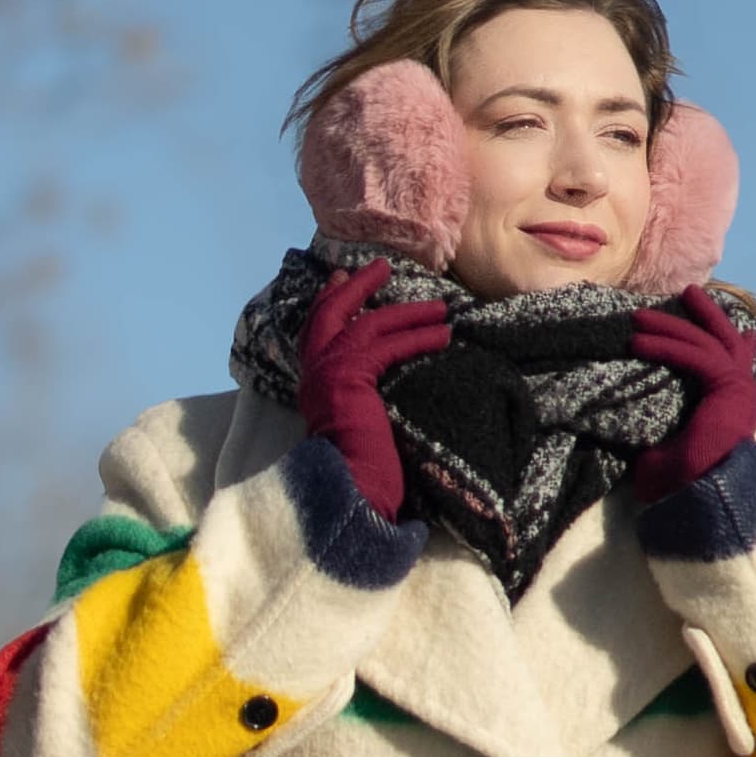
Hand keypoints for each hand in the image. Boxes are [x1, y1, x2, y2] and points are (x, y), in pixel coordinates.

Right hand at [294, 258, 453, 518]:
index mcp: (312, 385)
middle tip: (379, 267)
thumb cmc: (359, 469)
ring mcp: (328, 373)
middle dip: (355, 287)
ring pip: (367, 324)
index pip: (316, 331)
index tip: (340, 278)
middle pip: (330, 314)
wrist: (350, 489)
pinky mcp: (350, 377)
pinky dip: (418, 337)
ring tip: (438, 306)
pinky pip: (388, 346)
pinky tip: (443, 335)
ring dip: (405, 312)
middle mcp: (314, 374)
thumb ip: (357, 397)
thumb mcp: (355, 422)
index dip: (330, 301)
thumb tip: (376, 386)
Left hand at [629, 289, 755, 495]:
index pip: (737, 363)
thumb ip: (669, 426)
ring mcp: (740, 389)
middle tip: (689, 293)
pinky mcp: (728, 388)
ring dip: (674, 324)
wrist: (710, 498)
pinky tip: (637, 340)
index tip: (731, 324)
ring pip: (706, 342)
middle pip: (726, 341)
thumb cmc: (689, 484)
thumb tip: (639, 422)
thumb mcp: (674, 447)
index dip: (732, 339)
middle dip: (706, 316)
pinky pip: (694, 356)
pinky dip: (664, 346)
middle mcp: (744, 395)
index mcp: (737, 407)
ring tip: (643, 313)